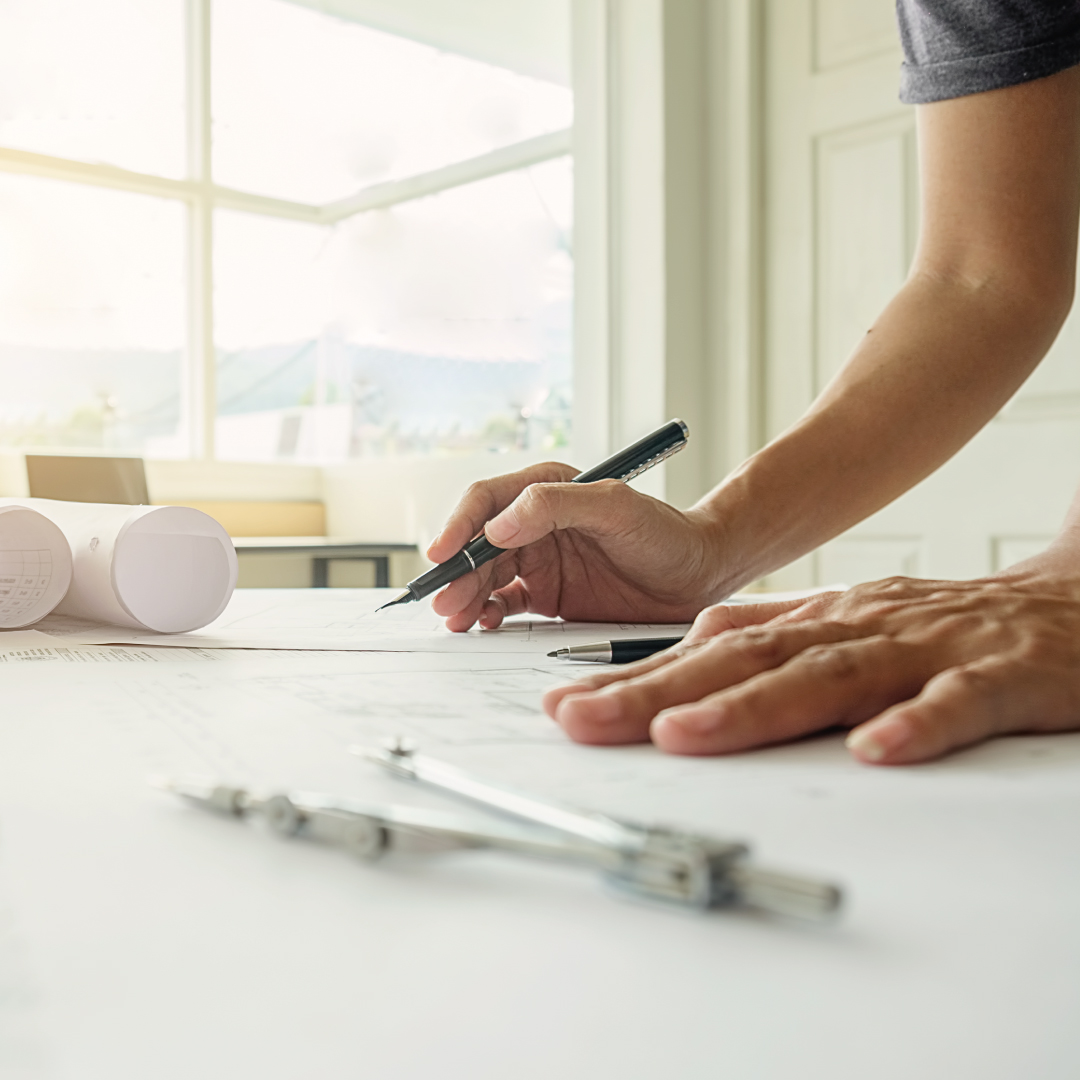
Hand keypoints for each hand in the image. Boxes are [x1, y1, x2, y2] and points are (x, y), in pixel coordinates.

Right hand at [427, 462, 727, 630]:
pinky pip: (505, 603)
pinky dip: (487, 614)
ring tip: (456, 619)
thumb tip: (500, 523)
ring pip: (486, 576)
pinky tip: (482, 624)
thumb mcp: (616, 508)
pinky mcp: (548, 594)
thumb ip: (557, 505)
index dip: (459, 526)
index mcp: (547, 489)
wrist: (699, 575)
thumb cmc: (666, 534)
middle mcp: (536, 523)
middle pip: (479, 545)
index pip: (487, 502)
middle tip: (444, 601)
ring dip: (465, 595)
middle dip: (457, 572)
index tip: (442, 554)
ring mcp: (540, 560)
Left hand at [542, 570, 1079, 764]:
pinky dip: (916, 723)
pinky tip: (877, 749)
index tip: (567, 705)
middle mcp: (858, 626)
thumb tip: (697, 638)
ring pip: (831, 675)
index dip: (637, 678)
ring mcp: (926, 649)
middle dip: (657, 693)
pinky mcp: (1001, 674)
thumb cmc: (950, 622)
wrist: (1072, 606)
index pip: (713, 650)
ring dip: (754, 706)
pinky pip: (957, 701)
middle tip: (581, 721)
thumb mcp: (851, 618)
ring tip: (683, 734)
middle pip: (746, 660)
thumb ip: (777, 629)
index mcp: (820, 619)